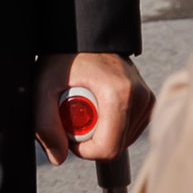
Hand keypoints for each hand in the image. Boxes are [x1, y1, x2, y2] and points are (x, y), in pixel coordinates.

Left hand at [34, 54, 148, 164]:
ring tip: (87, 106)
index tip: (68, 132)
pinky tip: (100, 107)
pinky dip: (113, 127)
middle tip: (74, 115)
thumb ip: (45, 124)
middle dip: (91, 140)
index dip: (83, 150)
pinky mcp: (148, 101)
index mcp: (119, 94)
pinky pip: (130, 130)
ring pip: (123, 141)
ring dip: (102, 133)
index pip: (108, 149)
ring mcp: (147, 99)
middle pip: (116, 146)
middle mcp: (140, 97)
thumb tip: (58, 157)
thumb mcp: (44, 86)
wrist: (83, 35)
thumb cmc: (64, 57)